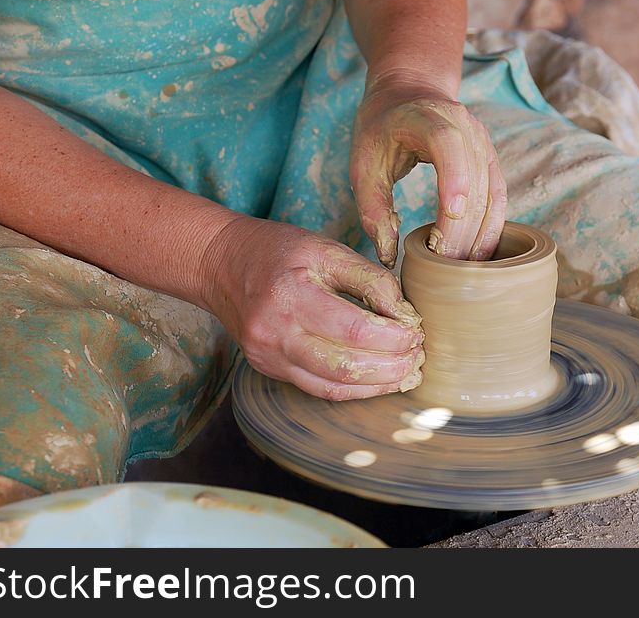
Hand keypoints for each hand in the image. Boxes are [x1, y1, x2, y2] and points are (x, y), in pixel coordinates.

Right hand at [201, 216, 424, 399]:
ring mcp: (268, 356)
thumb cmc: (277, 251)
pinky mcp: (269, 368)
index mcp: (290, 296)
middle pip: (344, 366)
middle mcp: (275, 333)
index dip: (393, 337)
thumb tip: (405, 313)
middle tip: (419, 357)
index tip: (417, 331)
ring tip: (406, 373)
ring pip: (332, 386)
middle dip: (391, 366)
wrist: (220, 263)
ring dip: (376, 385)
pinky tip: (378, 380)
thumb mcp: (325, 249)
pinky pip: (317, 388)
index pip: (354, 329)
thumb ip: (369, 278)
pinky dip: (353, 389)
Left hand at [350, 75, 506, 267]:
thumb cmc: (381, 129)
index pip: (447, 144)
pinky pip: (499, 196)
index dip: (454, 178)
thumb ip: (372, 208)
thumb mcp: (362, 164)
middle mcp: (463, 125)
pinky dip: (492, 227)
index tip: (451, 216)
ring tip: (462, 268)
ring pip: (491, 193)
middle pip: (473, 180)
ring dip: (480, 234)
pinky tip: (481, 254)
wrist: (409, 92)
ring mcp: (482, 142)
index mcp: (426, 117)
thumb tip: (389, 255)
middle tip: (444, 266)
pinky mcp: (490, 159)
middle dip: (461, 227)